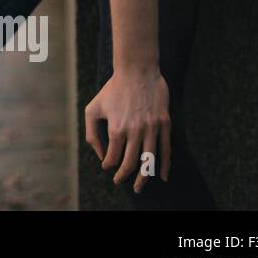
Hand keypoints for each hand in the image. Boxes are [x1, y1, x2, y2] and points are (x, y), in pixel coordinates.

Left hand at [84, 66, 170, 192]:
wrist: (137, 70)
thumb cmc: (112, 90)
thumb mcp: (93, 109)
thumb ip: (91, 133)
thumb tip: (101, 155)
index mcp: (116, 129)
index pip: (112, 158)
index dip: (109, 166)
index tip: (107, 167)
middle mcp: (134, 131)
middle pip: (130, 164)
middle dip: (123, 177)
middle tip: (120, 182)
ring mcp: (151, 128)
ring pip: (149, 161)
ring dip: (143, 178)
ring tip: (138, 187)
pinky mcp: (164, 124)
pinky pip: (166, 150)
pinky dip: (165, 166)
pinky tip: (162, 176)